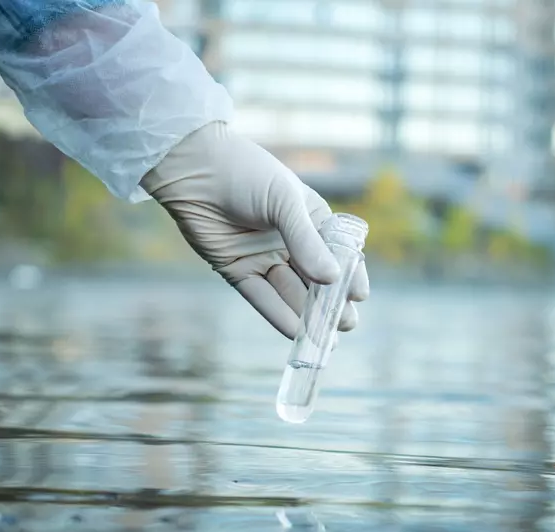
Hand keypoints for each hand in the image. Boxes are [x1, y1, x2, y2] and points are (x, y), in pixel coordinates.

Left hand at [141, 122, 369, 339]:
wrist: (195, 169)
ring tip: (326, 338)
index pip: (338, 253)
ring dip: (307, 316)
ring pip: (291, 293)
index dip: (350, 274)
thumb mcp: (284, 201)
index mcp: (310, 219)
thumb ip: (306, 241)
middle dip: (332, 303)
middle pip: (315, 280)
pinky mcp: (238, 270)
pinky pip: (262, 297)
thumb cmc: (246, 174)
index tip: (359, 295)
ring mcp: (264, 257)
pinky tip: (294, 332)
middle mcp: (290, 242)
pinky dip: (278, 315)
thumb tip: (332, 279)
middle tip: (346, 324)